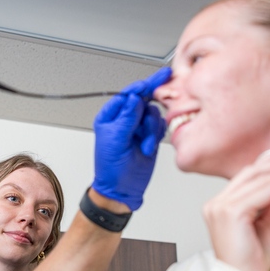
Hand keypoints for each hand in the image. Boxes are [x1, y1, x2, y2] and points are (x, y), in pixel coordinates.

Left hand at [91, 67, 170, 210]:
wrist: (121, 191)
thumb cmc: (111, 169)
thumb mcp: (116, 141)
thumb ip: (127, 118)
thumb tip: (133, 97)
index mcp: (110, 116)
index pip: (127, 94)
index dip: (142, 87)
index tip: (156, 80)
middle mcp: (124, 119)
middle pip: (144, 101)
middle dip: (148, 113)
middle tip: (156, 113)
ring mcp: (138, 127)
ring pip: (153, 114)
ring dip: (151, 130)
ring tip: (144, 145)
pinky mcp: (149, 136)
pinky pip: (159, 126)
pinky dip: (156, 135)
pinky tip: (148, 147)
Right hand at [204, 149, 269, 270]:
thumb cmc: (251, 263)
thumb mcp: (267, 225)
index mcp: (219, 206)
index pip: (244, 177)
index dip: (266, 163)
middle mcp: (215, 204)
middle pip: (249, 174)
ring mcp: (219, 208)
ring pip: (255, 180)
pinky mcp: (230, 213)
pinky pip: (260, 193)